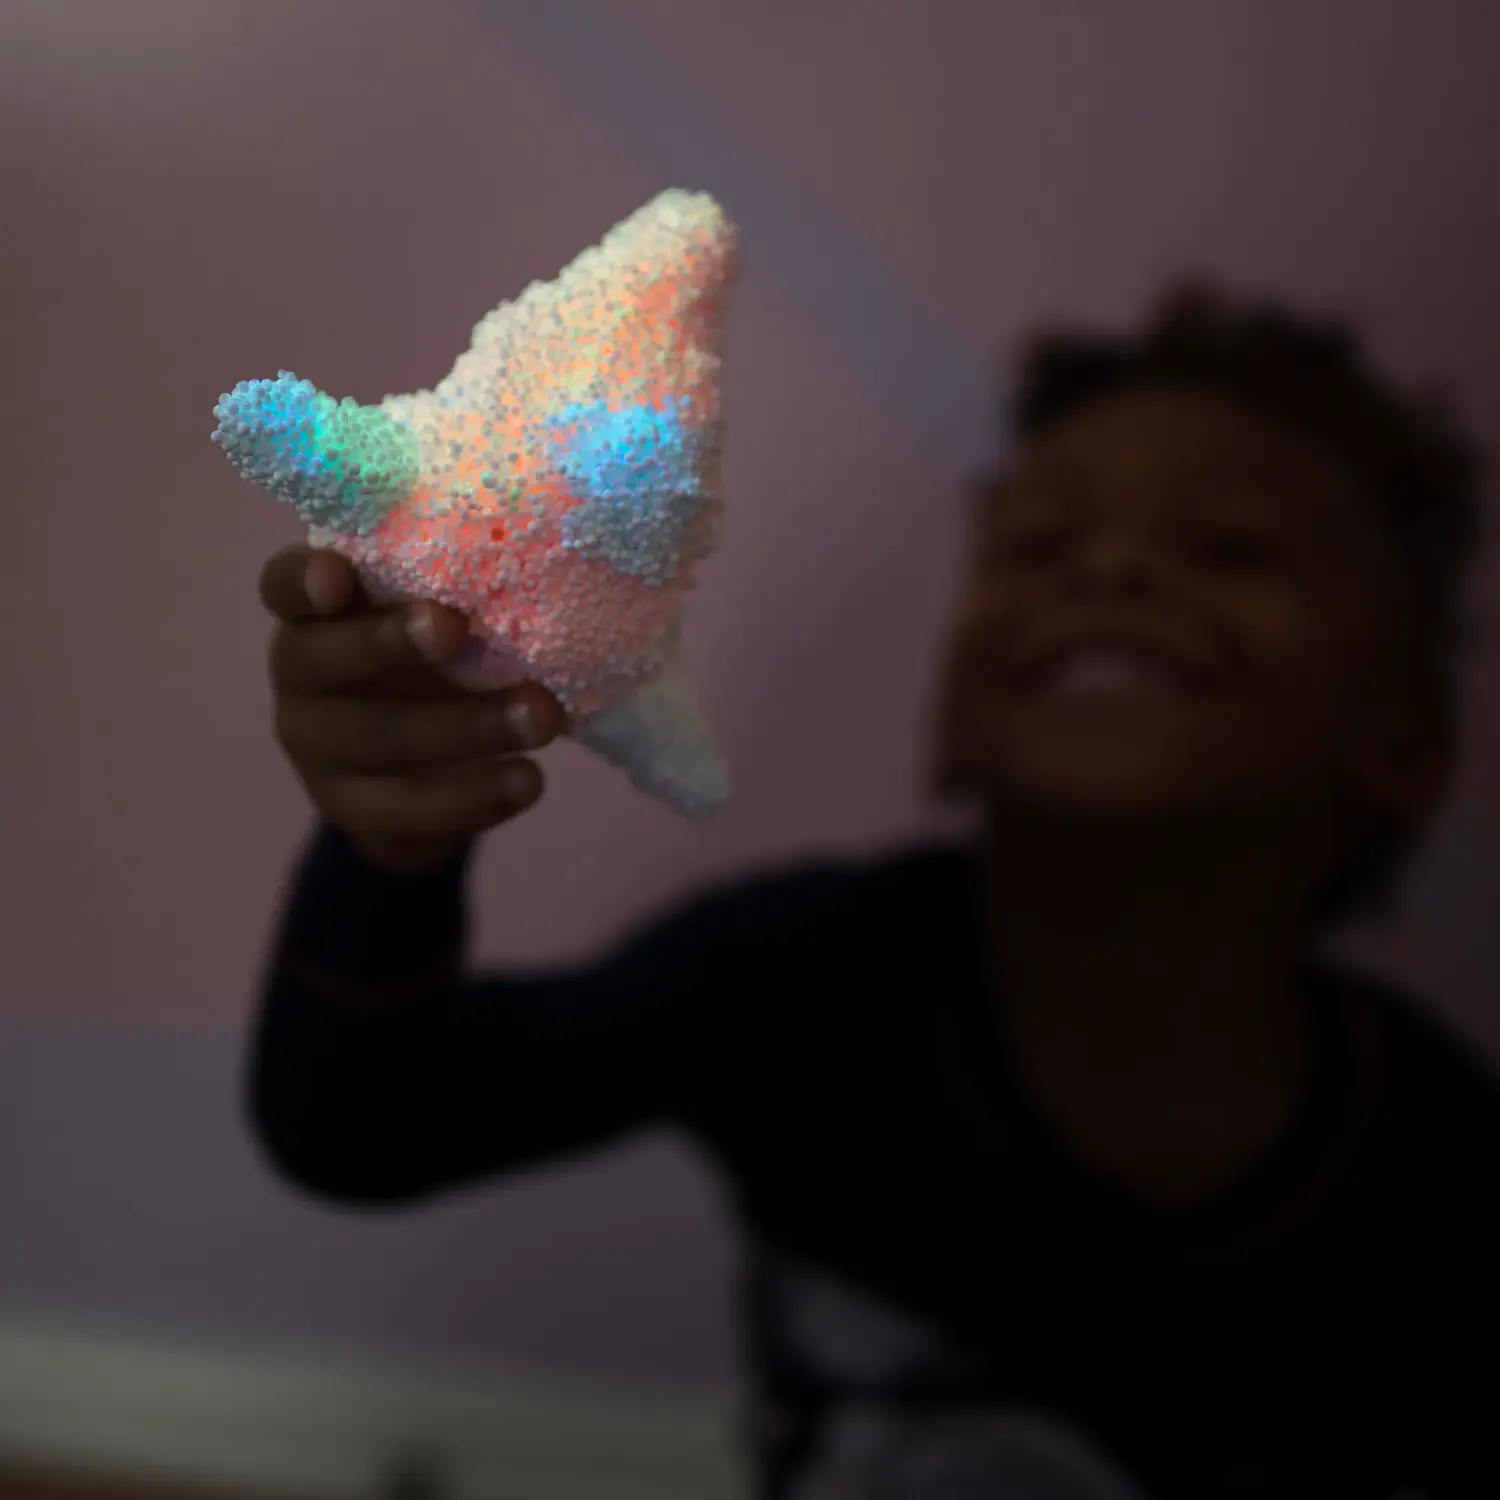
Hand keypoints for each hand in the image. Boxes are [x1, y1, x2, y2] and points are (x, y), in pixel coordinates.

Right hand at [260, 546, 564, 872]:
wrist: (421, 779)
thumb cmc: (432, 667)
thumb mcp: (436, 622)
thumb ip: (457, 591)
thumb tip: (539, 554)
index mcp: (316, 615)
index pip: (285, 586)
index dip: (303, 580)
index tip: (337, 576)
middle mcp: (304, 678)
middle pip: (329, 660)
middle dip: (391, 643)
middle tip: (454, 628)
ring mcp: (322, 752)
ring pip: (383, 741)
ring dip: (469, 726)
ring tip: (542, 716)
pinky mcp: (357, 813)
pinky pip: (415, 810)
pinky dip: (478, 795)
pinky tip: (529, 779)